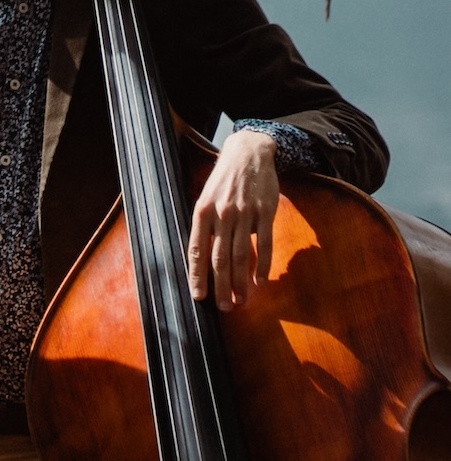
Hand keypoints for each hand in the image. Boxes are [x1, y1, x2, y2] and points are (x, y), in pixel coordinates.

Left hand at [188, 131, 279, 311]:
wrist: (248, 152)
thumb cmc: (223, 180)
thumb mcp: (206, 197)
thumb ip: (205, 226)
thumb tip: (201, 259)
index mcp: (202, 211)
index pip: (196, 250)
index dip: (197, 276)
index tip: (199, 297)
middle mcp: (222, 214)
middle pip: (220, 258)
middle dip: (220, 287)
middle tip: (223, 308)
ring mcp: (244, 213)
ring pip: (241, 256)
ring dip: (241, 283)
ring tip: (240, 301)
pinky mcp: (265, 212)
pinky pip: (263, 244)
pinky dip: (263, 266)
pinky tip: (260, 282)